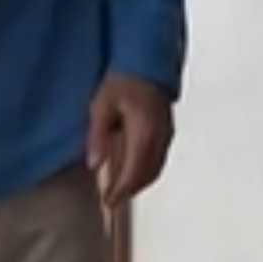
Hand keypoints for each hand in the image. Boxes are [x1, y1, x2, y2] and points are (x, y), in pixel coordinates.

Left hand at [85, 71, 174, 204]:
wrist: (147, 59)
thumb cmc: (123, 79)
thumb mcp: (101, 106)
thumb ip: (98, 136)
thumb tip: (95, 164)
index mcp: (144, 133)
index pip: (134, 173)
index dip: (121, 191)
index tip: (108, 203)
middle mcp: (160, 137)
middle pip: (148, 175)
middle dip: (131, 190)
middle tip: (113, 200)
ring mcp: (167, 133)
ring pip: (156, 167)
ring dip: (140, 182)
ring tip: (121, 190)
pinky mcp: (168, 128)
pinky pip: (159, 157)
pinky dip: (147, 169)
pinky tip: (134, 169)